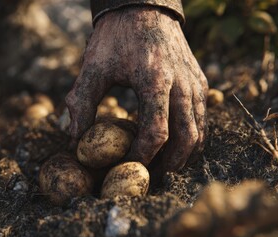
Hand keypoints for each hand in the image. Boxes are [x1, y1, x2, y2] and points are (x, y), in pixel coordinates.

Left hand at [66, 7, 207, 172]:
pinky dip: (192, 137)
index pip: (155, 133)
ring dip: (184, 155)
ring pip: (200, 131)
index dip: (141, 157)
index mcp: (155, 80)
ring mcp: (195, 83)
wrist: (143, 8)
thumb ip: (81, 102)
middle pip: (186, 139)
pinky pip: (202, 118)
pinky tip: (176, 146)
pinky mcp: (199, 81)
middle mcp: (182, 84)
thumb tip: (75, 138)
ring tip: (164, 168)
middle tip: (150, 179)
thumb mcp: (93, 66)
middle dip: (169, 165)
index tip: (126, 167)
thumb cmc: (116, 37)